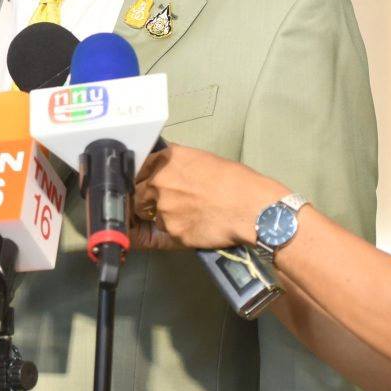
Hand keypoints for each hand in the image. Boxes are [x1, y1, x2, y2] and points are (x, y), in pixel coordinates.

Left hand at [133, 144, 287, 250]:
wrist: (252, 207)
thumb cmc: (234, 180)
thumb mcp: (201, 158)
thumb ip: (175, 162)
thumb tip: (162, 163)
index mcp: (165, 160)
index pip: (138, 170)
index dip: (142, 179)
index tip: (147, 185)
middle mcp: (158, 182)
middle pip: (138, 195)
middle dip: (148, 200)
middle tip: (170, 203)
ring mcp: (163, 208)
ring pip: (153, 215)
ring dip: (165, 216)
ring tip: (190, 215)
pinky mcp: (172, 231)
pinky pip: (168, 232)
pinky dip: (178, 231)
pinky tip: (197, 225)